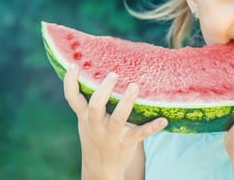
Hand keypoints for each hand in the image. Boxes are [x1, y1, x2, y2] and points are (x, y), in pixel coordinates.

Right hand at [63, 64, 167, 178]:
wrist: (101, 169)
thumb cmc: (95, 135)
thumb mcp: (87, 120)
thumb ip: (89, 101)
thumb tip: (98, 68)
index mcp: (85, 117)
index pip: (72, 98)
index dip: (70, 82)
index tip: (74, 64)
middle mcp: (96, 125)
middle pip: (95, 107)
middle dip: (103, 91)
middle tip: (113, 74)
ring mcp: (112, 135)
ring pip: (118, 118)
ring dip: (126, 103)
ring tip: (134, 86)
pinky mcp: (127, 142)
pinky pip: (141, 133)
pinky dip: (152, 127)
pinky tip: (163, 120)